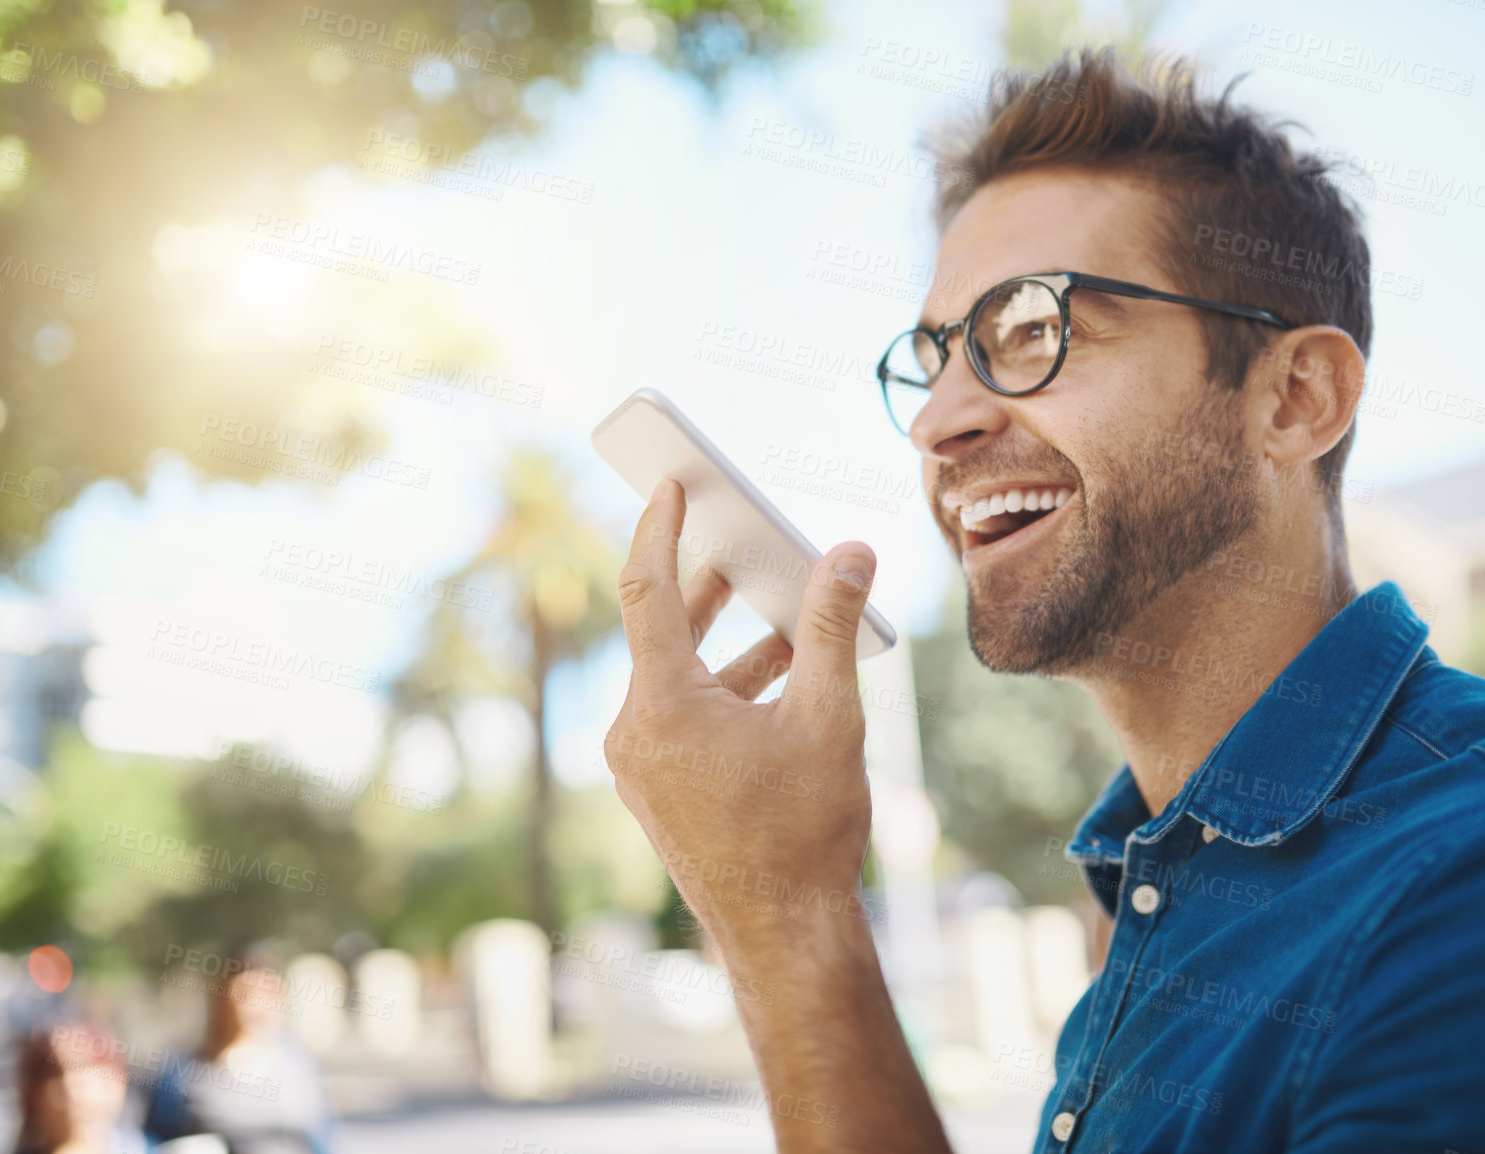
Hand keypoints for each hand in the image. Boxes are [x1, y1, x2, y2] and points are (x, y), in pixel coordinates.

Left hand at [604, 479, 880, 949]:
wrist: (783, 933)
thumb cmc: (804, 830)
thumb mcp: (828, 714)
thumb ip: (832, 625)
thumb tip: (850, 553)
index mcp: (663, 704)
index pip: (646, 590)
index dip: (659, 530)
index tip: (670, 486)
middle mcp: (635, 731)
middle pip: (662, 632)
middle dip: (708, 584)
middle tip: (737, 537)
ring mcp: (640, 766)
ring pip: (676, 677)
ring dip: (727, 643)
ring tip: (782, 613)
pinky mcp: (656, 790)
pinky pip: (680, 716)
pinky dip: (722, 689)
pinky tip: (777, 681)